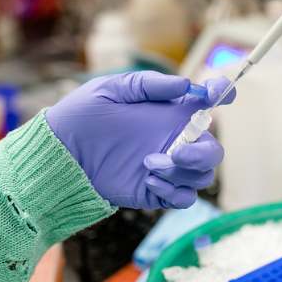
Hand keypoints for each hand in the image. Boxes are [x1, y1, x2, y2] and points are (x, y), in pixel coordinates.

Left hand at [45, 71, 235, 208]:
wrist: (60, 154)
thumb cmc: (83, 116)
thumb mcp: (113, 89)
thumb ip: (150, 85)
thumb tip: (185, 84)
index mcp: (169, 111)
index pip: (207, 103)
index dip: (221, 95)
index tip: (218, 94)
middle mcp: (173, 139)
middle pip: (213, 149)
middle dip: (205, 152)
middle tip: (180, 153)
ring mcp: (167, 167)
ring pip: (202, 175)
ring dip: (183, 172)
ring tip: (149, 164)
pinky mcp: (155, 190)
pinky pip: (184, 197)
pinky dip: (174, 191)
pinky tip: (148, 178)